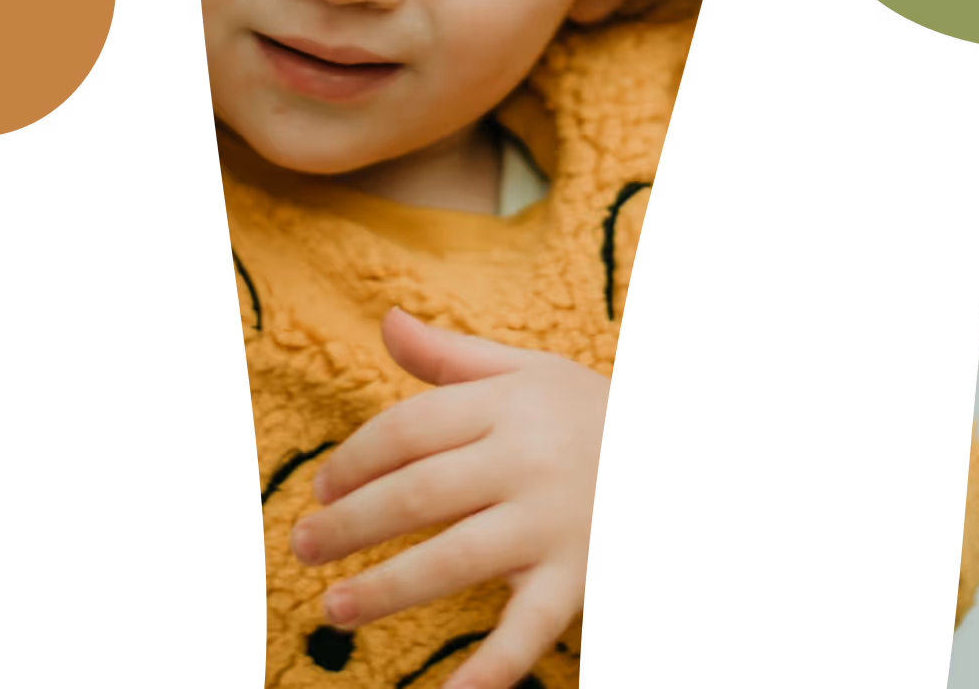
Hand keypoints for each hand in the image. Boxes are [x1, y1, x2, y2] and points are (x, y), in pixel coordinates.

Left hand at [291, 307, 606, 688]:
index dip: (355, 459)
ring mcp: (552, 524)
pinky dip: (491, 667)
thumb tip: (387, 323)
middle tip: (304, 548)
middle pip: (420, 493)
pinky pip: (529, 628)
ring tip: (336, 608)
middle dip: (352, 524)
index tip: (322, 487)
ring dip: (389, 588)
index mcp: (508, 406)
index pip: (411, 429)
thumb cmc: (590, 415)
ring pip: (456, 559)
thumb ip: (453, 358)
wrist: (674, 453)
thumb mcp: (530, 373)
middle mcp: (526, 462)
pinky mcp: (577, 578)